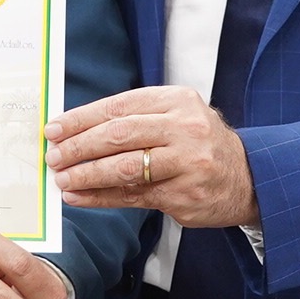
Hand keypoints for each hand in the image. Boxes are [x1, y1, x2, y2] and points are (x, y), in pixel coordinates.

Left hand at [45, 86, 256, 227]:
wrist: (247, 178)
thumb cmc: (198, 144)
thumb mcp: (176, 117)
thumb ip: (134, 119)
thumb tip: (75, 130)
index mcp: (177, 100)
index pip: (119, 106)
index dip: (81, 119)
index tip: (54, 129)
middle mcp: (185, 128)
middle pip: (119, 135)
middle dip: (79, 147)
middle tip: (52, 156)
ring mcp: (187, 163)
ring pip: (124, 168)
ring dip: (86, 174)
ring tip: (62, 179)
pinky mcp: (184, 195)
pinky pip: (133, 196)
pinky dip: (101, 197)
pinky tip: (79, 198)